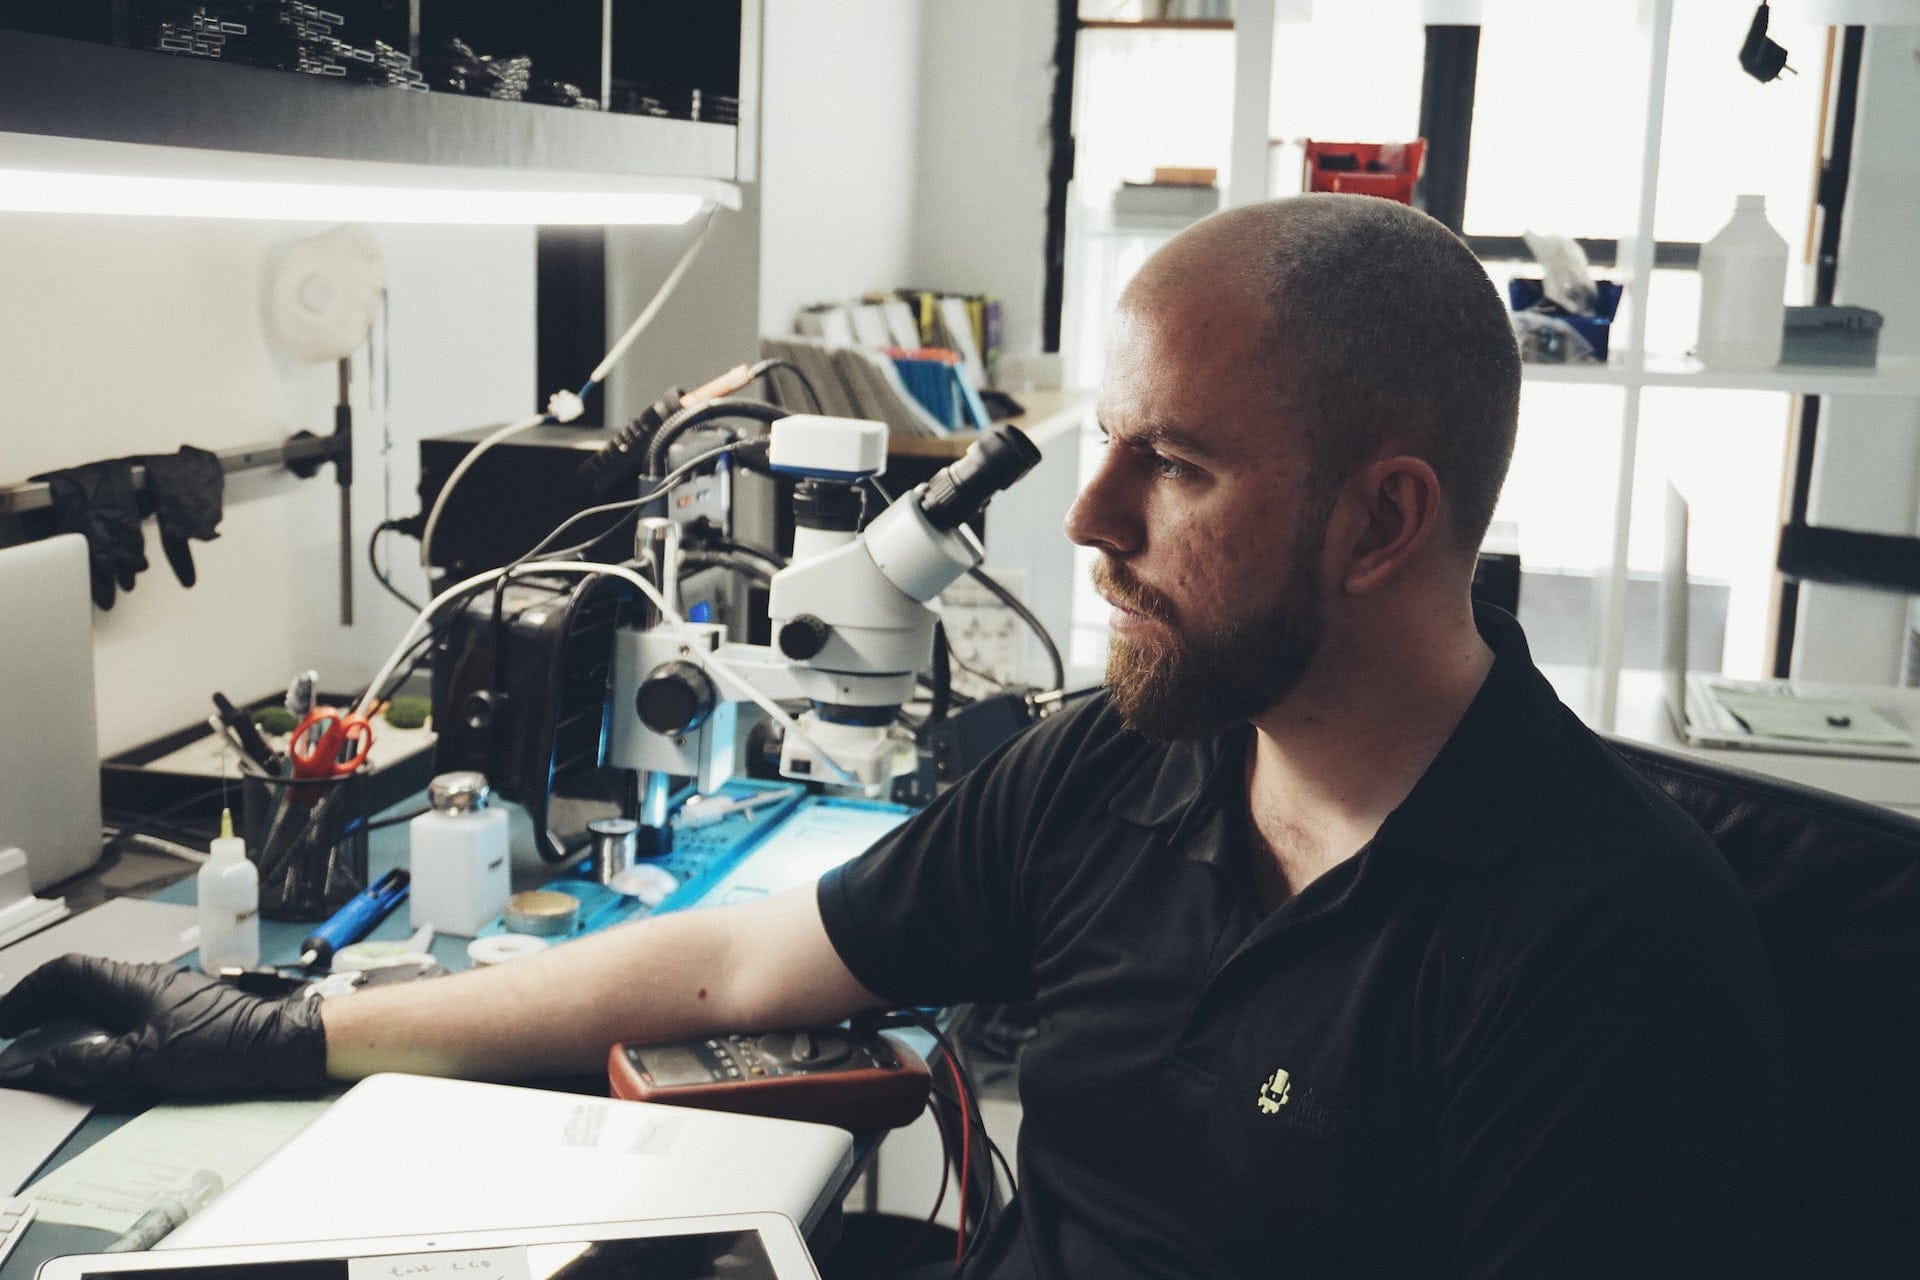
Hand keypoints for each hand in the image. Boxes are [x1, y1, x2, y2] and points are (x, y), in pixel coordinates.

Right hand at [0, 956, 327, 1103]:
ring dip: (66, 1012)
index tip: (7, 1015)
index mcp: (132, 983)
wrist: (274, 1043)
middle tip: (15, 1029)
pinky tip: (90, 1042)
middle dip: (41, 1003)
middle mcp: (145, 979)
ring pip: (100, 993)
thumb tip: (42, 1063)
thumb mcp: (143, 1062)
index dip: (29, 991)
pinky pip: (122, 1006)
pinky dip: (93, 1021)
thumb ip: (88, 1062)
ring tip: (41, 1038)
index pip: (66, 971)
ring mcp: (162, 991)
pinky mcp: (176, 1007)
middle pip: (79, 981)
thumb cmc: (220, 1046)